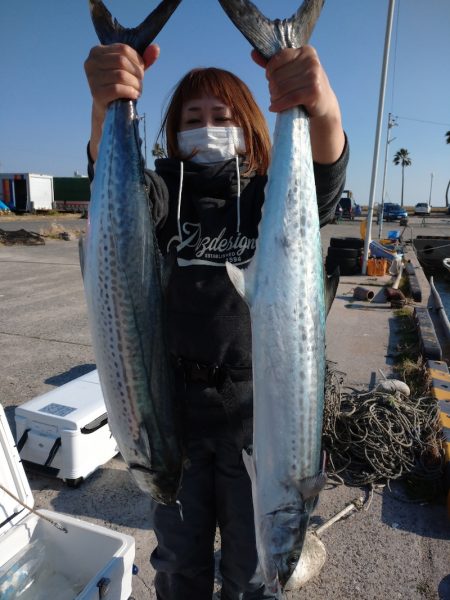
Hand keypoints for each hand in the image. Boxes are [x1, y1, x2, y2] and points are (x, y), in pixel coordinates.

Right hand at [85, 43, 158, 160]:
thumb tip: (156, 48)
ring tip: (138, 90)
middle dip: (137, 73)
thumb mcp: (131, 70)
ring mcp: (91, 78)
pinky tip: (134, 96)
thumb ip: (143, 59)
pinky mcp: (96, 93)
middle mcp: (91, 62)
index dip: (137, 60)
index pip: (123, 49)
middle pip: (122, 61)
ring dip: (135, 84)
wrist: (108, 109)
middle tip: (140, 83)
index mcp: (97, 51)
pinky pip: (117, 89)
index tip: (141, 72)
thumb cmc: (120, 85)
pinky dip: (129, 92)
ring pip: (120, 75)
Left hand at [252, 46, 344, 163]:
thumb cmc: (304, 86)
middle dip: (272, 88)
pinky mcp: (314, 92)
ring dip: (274, 98)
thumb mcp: (291, 72)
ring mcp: (314, 76)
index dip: (270, 71)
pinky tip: (274, 108)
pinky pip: (289, 98)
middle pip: (278, 75)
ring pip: (281, 88)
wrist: (324, 105)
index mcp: (306, 51)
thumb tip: (253, 53)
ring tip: (276, 101)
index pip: (278, 59)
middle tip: (275, 94)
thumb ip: (273, 63)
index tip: (271, 79)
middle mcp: (311, 61)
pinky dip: (279, 105)